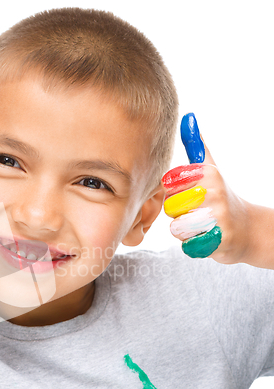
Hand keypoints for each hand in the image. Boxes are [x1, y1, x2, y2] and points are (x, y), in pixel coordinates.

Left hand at [162, 113, 249, 263]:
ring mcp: (218, 216)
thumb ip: (196, 146)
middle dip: (179, 214)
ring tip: (201, 224)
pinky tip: (206, 237)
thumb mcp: (210, 168)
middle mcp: (213, 191)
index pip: (167, 185)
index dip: (174, 193)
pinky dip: (194, 245)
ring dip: (185, 230)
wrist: (247, 229)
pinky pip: (188, 245)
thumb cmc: (220, 197)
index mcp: (207, 173)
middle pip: (170, 207)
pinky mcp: (220, 239)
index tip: (190, 193)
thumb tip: (188, 116)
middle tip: (196, 211)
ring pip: (176, 227)